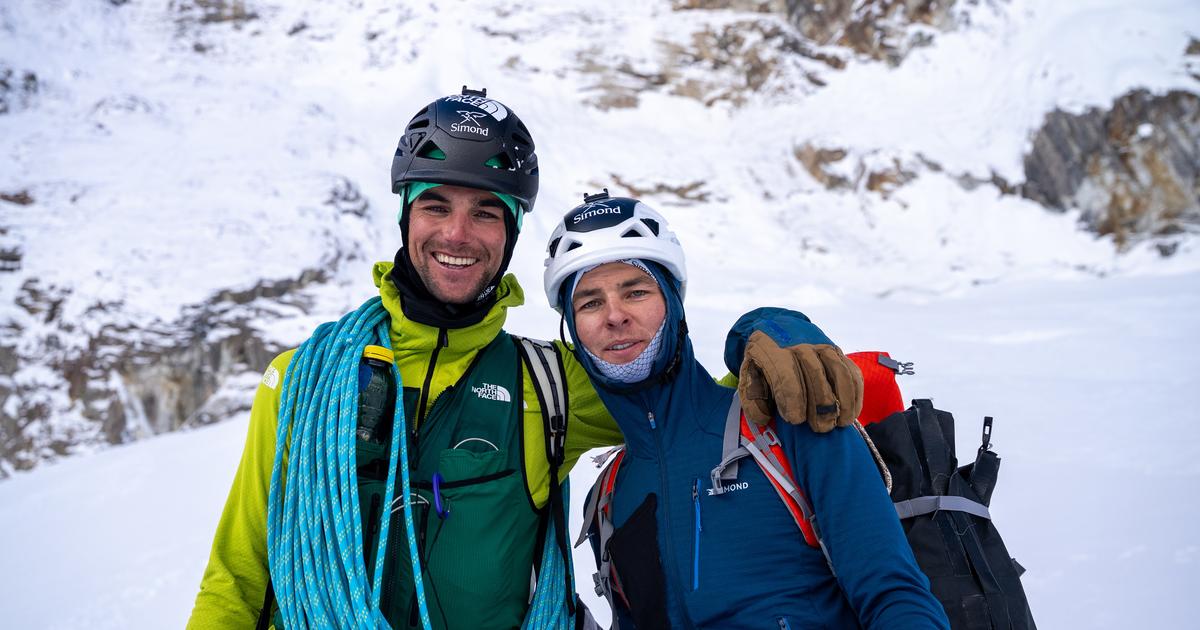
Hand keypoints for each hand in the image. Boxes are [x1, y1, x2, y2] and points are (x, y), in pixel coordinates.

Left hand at [738, 331, 862, 431]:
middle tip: (821, 429)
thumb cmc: (762, 359)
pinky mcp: (837, 350)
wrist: (776, 327)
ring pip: (839, 372)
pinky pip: (851, 371)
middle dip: (821, 406)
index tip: (796, 420)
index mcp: (773, 350)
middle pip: (816, 375)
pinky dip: (855, 393)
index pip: (787, 375)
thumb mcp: (748, 373)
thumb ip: (752, 396)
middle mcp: (800, 345)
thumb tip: (763, 418)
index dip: (793, 400)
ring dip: (844, 400)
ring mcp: (822, 346)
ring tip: (842, 423)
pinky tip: (852, 413)